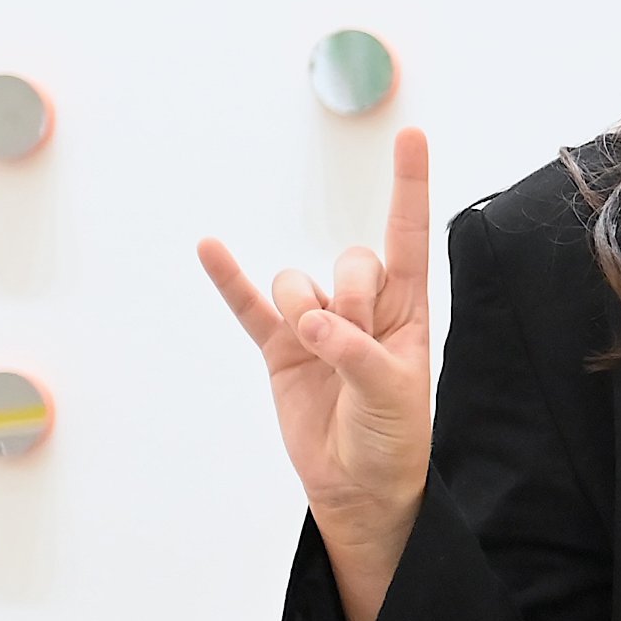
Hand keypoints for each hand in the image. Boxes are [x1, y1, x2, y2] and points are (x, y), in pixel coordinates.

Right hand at [200, 125, 434, 620]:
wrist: (360, 485)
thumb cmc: (394, 436)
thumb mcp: (392, 394)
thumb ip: (356, 352)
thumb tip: (312, 321)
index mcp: (406, 310)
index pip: (408, 236)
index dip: (410, 187)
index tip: (411, 135)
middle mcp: (362, 308)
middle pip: (350, 262)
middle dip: (352, 297)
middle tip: (355, 343)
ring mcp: (316, 324)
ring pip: (300, 283)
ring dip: (306, 313)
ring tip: (322, 355)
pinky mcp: (279, 348)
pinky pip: (248, 305)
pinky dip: (229, 279)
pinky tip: (209, 248)